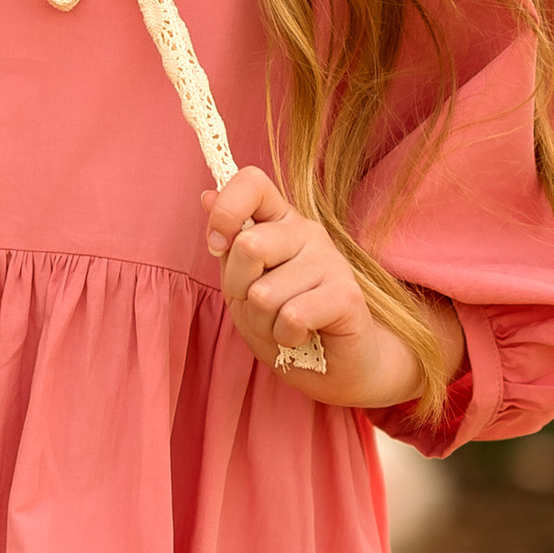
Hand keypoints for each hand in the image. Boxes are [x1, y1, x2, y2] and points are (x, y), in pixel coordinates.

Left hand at [202, 167, 447, 410]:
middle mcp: (308, 232)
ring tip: (286, 327)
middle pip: (249, 246)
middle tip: (262, 308)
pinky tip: (304, 336)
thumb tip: (206, 196)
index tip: (217, 246)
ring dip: (265, 323)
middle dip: (240, 291)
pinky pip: (291, 315)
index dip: (225, 211)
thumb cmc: (285, 325)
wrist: (334, 369)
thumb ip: (229, 246)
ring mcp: (331, 261)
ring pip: (264, 293)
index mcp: (280, 222)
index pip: (252, 183)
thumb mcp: (243, 287)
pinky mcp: (347, 294)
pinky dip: (286, 337)